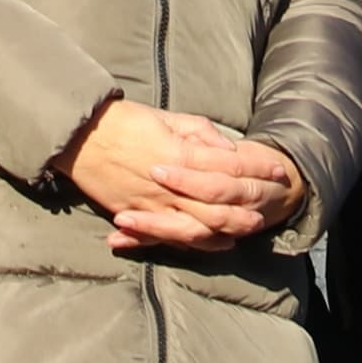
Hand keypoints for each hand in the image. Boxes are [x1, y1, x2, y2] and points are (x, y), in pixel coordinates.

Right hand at [64, 100, 302, 251]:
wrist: (81, 136)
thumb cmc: (124, 121)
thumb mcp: (167, 118)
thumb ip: (200, 134)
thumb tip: (227, 148)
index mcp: (182, 156)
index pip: (230, 169)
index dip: (257, 171)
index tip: (280, 171)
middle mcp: (172, 186)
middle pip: (220, 208)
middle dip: (247, 210)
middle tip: (266, 212)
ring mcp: (154, 205)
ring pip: (199, 229)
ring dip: (225, 232)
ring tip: (244, 232)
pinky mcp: (137, 216)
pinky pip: (169, 237)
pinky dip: (192, 244)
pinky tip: (209, 243)